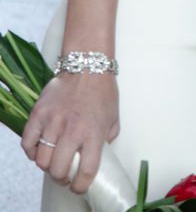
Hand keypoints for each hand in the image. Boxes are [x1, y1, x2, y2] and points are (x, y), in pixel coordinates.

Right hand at [21, 74, 119, 193]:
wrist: (87, 64)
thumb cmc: (102, 90)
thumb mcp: (113, 117)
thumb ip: (106, 139)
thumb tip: (98, 155)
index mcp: (93, 133)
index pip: (85, 171)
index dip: (81, 185)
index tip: (78, 186)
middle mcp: (72, 130)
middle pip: (58, 170)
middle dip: (61, 178)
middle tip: (63, 174)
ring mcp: (53, 121)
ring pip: (41, 160)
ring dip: (46, 166)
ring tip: (52, 161)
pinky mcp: (39, 113)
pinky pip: (27, 142)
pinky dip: (31, 151)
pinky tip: (39, 149)